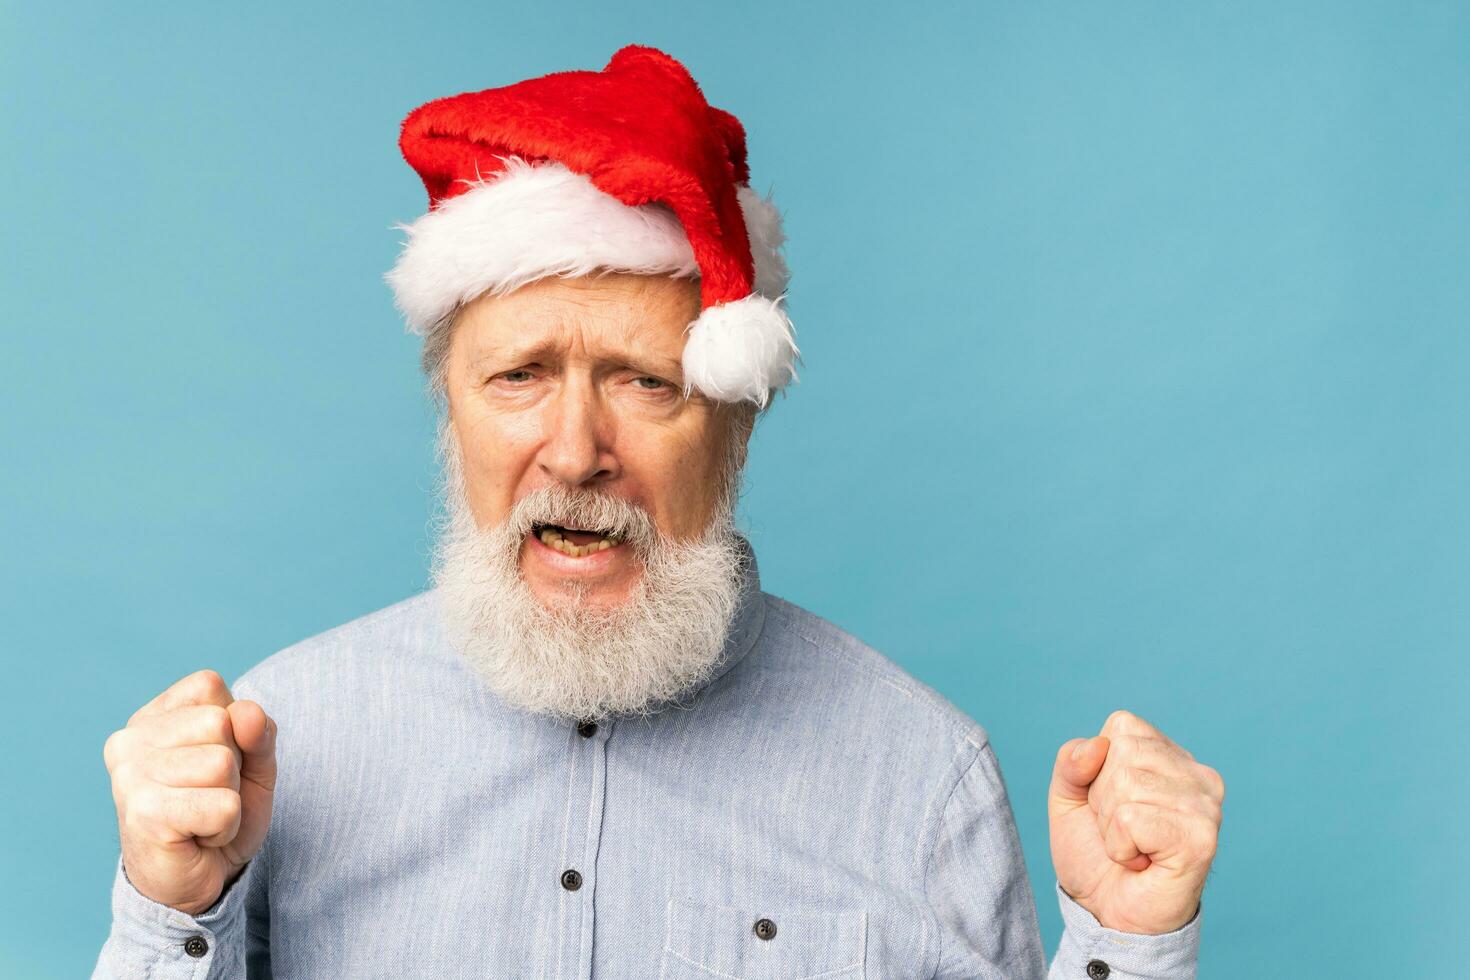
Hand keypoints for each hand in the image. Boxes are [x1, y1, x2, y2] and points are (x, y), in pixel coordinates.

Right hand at [103, 669, 276, 915]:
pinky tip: (198, 837)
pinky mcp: (144, 814)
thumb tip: (248, 712)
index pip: (210, 686)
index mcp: (151, 717)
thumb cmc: (220, 812)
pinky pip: (224, 806)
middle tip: (208, 796)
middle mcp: (129, 741)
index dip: (233, 727)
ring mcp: (130, 777)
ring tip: (202, 817)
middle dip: (234, 766)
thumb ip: (259, 731)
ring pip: (223, 764)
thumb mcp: (254, 763)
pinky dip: (226, 826)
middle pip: (221, 722)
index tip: (212, 764)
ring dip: (230, 799)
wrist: (199, 881)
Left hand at [1047, 710, 1223, 933]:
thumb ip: (1072, 761)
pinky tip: (1142, 863)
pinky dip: (1120, 847)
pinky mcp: (1201, 838)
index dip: (1098, 769)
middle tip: (1123, 833)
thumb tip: (1096, 745)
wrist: (1107, 914)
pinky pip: (1130, 818)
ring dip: (1112, 827)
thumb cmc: (1095, 854)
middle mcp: (1198, 775)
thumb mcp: (1068, 797)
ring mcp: (1205, 806)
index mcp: (1172, 757)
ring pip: (1125, 784)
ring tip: (1133, 849)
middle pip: (1122, 753)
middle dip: (1103, 798)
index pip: (1122, 726)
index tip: (1112, 805)